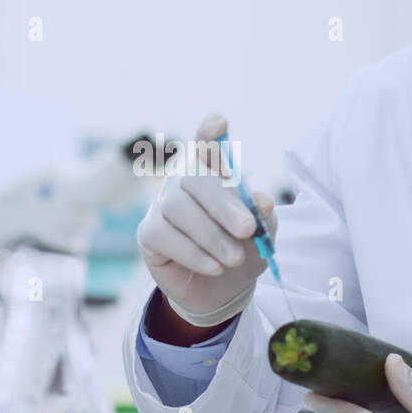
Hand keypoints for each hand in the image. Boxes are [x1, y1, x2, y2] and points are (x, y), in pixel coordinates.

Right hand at [136, 113, 277, 327]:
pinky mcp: (149, 233)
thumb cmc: (242, 248)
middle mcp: (183, 182)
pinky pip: (164, 236)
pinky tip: (214, 267)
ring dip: (211, 236)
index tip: (219, 124)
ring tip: (234, 258)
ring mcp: (162, 205)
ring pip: (179, 209)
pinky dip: (193, 253)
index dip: (209, 133)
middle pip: (195, 178)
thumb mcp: (262, 232)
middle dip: (223, 204)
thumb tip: (263, 201)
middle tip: (247, 230)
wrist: (223, 288)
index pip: (206, 145)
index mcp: (213, 173)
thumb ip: (263, 214)